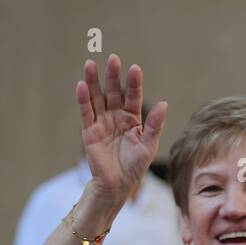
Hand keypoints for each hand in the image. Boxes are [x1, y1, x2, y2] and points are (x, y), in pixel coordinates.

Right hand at [77, 54, 166, 203]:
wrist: (118, 184)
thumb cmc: (135, 166)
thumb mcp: (148, 146)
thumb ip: (154, 126)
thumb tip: (163, 104)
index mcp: (133, 119)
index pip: (133, 97)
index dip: (134, 83)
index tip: (135, 68)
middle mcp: (116, 116)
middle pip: (114, 92)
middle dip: (113, 76)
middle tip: (113, 59)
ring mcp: (101, 122)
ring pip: (97, 98)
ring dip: (93, 81)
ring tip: (90, 64)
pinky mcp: (89, 130)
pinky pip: (85, 112)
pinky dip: (83, 99)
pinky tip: (82, 85)